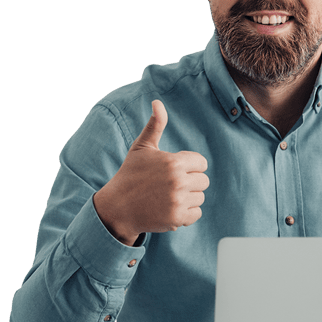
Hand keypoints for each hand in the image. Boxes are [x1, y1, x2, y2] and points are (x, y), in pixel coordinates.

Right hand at [93, 100, 208, 245]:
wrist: (117, 207)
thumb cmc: (130, 174)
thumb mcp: (141, 147)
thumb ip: (155, 125)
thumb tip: (157, 102)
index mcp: (173, 162)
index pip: (201, 163)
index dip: (189, 166)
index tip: (174, 170)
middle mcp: (177, 182)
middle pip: (203, 181)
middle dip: (190, 182)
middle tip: (170, 185)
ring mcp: (178, 201)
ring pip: (200, 197)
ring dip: (188, 198)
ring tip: (169, 197)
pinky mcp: (177, 219)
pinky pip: (196, 214)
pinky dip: (187, 213)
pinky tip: (171, 208)